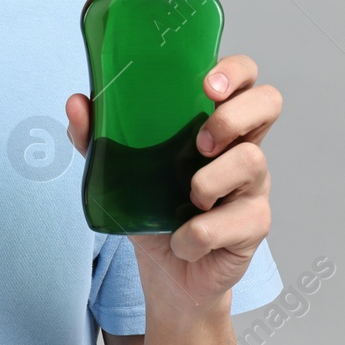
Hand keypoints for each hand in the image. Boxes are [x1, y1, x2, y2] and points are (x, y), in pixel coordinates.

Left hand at [66, 54, 279, 318]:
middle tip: (200, 141)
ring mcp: (254, 185)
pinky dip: (197, 234)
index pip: (243, 79)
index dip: (234, 71)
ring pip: (252, 161)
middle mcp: (241, 147)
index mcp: (214, 123)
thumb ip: (97, 137)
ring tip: (187, 198)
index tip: (206, 85)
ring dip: (208, 181)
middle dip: (233, 115)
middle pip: (268, 103)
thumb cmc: (152, 210)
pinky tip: (182, 241)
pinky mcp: (254, 225)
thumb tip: (76, 103)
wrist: (166, 273)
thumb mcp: (119, 170)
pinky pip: (233, 222)